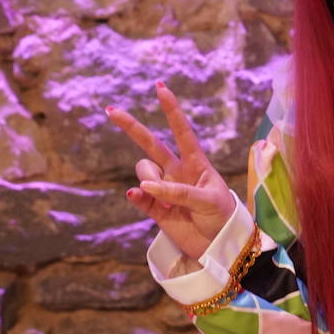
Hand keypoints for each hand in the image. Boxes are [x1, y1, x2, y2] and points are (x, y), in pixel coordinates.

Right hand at [106, 83, 236, 260]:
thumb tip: (144, 184)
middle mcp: (178, 172)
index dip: (171, 110)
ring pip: (143, 172)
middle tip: (110, 110)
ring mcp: (164, 189)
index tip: (160, 87)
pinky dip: (136, 195)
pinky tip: (137, 194)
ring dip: (149, 181)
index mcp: (196, 163)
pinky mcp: (155, 209)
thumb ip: (178, 191)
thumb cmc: (222, 217)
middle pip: (151, 144)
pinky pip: (138, 197)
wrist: (219, 246)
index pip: (182, 131)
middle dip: (132, 127)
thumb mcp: (208, 200)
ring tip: (169, 201)